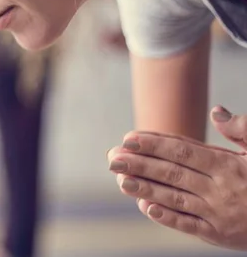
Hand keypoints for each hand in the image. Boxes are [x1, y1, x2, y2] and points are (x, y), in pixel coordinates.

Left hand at [107, 106, 246, 249]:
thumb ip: (241, 129)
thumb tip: (217, 111)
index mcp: (227, 165)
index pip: (183, 150)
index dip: (154, 144)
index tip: (128, 138)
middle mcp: (219, 188)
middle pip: (172, 173)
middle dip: (139, 164)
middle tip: (112, 158)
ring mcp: (218, 213)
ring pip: (175, 198)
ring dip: (145, 189)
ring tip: (120, 180)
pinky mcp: (219, 235)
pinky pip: (188, 226)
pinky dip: (167, 217)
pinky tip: (145, 207)